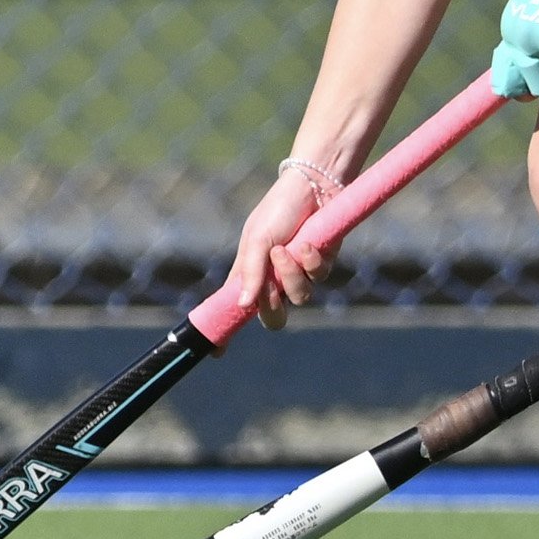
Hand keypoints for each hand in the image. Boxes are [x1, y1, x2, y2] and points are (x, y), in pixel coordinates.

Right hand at [229, 168, 323, 328]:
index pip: (235, 307)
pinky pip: (318, 277)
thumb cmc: (279, 209)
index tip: (217, 353)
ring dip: (291, 275)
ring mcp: (298, 272)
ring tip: (286, 249)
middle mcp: (273, 278)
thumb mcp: (258, 239)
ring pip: (299, 297)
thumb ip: (252, 272)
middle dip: (273, 307)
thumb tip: (246, 305)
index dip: (226, 331)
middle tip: (270, 289)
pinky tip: (308, 242)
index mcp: (250, 273)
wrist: (314, 185)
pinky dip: (311, 260)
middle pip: (274, 316)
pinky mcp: (321, 263)